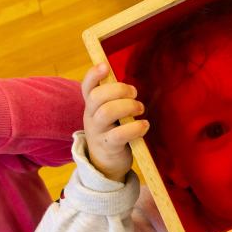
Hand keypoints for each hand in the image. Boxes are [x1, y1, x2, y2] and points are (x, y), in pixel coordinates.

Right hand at [81, 63, 148, 181]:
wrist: (105, 165)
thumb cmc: (112, 133)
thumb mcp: (109, 115)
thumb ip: (114, 100)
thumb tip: (130, 85)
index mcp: (91, 106)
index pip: (87, 87)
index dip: (94, 75)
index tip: (105, 66)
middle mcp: (91, 117)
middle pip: (97, 96)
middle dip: (119, 90)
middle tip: (135, 94)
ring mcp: (98, 132)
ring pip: (107, 112)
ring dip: (128, 106)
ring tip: (140, 109)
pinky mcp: (108, 146)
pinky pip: (119, 134)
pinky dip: (135, 128)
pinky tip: (144, 126)